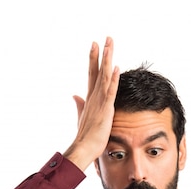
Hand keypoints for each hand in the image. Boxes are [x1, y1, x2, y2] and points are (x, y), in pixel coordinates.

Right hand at [63, 37, 119, 170]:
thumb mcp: (82, 118)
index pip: (92, 75)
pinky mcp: (105, 110)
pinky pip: (110, 92)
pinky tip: (116, 68)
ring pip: (103, 77)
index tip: (95, 45)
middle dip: (100, 54)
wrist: (83, 149)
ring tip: (110, 45)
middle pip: (97, 72)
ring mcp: (98, 103)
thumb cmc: (85, 137)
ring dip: (107, 61)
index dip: (93, 60)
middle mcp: (93, 98)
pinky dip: (113, 80)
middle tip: (103, 38)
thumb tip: (75, 95)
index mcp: (89, 99)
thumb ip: (79, 105)